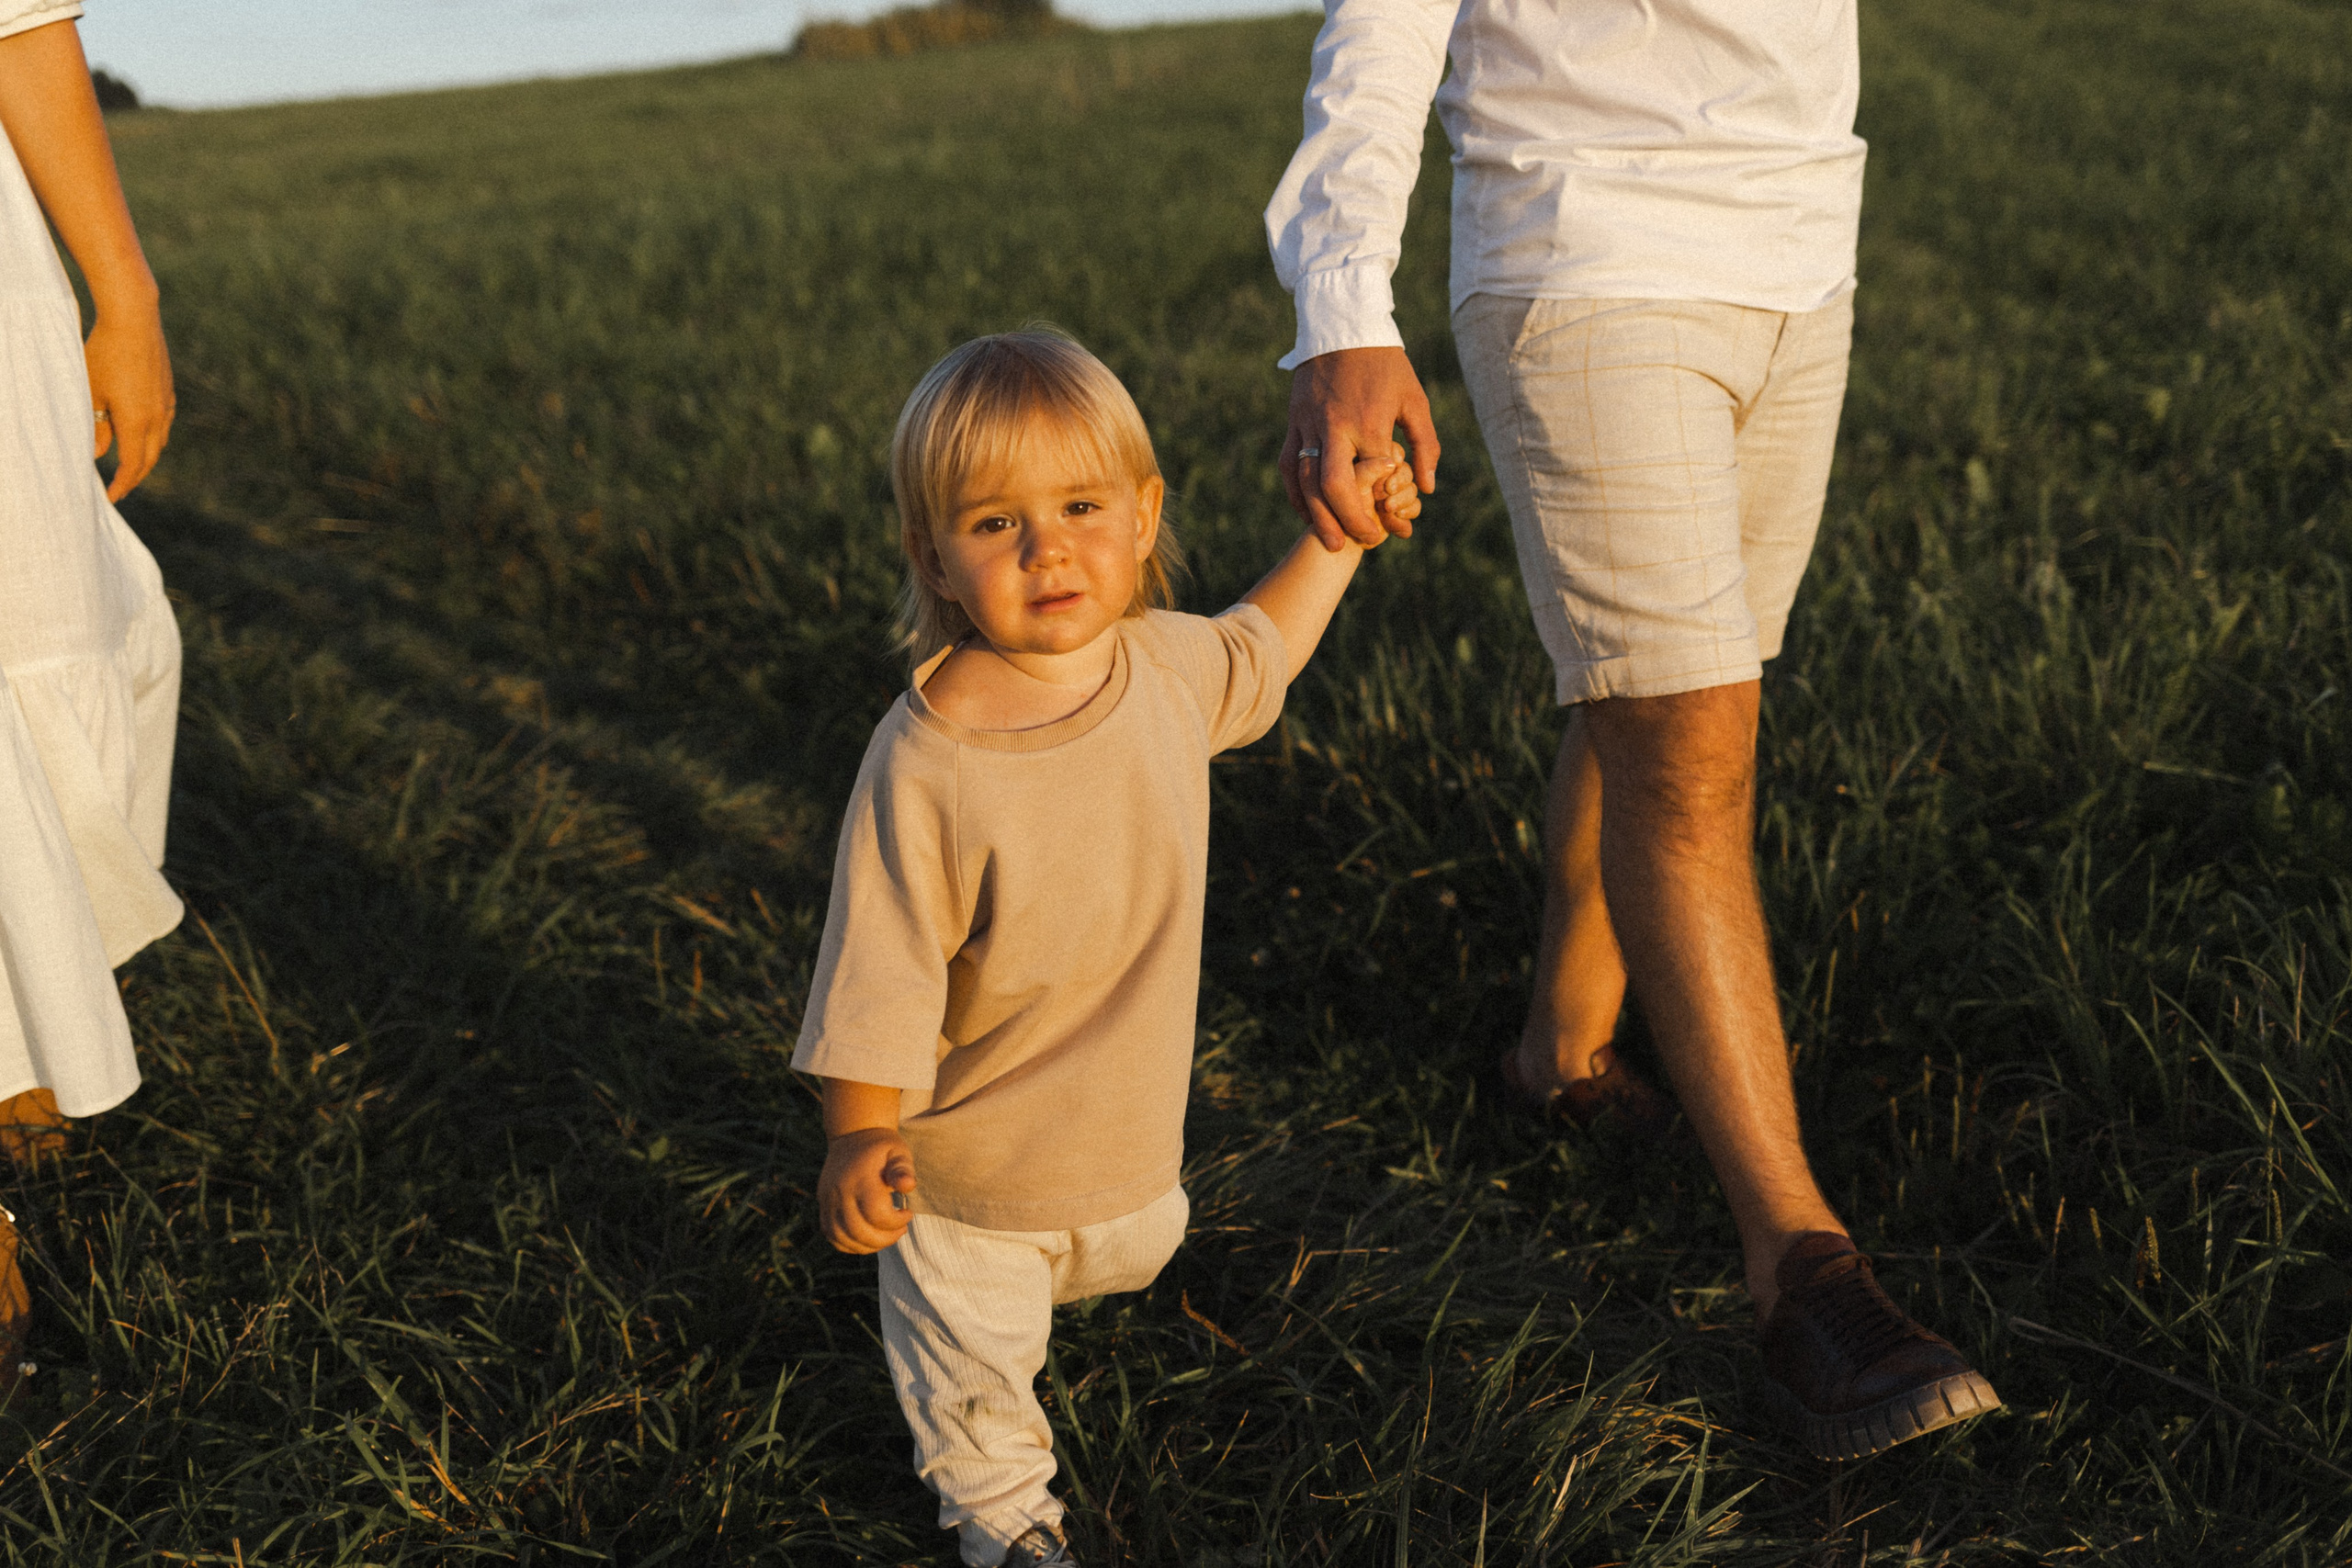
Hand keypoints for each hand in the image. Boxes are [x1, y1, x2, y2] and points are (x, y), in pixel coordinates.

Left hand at [86, 300, 173, 500]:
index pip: (132, 465)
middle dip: (135, 476)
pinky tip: (145, 432)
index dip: (122, 484)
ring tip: (131, 463)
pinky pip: (164, 423)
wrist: (135, 320)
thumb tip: (100, 452)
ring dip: (147, 457)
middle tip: (120, 487)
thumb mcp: (92, 392)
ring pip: (160, 441)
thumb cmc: (105, 353)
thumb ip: (97, 426)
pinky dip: (154, 436)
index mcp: (137, 422)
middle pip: (150, 458)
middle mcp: (158, 417)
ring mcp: (166, 403)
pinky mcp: (168, 390)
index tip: (110, 497)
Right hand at [817, 1127, 916, 1253]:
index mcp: (860, 1178)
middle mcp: (839, 1191)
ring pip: (841, 1237)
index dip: (895, 1222)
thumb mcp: (898, 1152)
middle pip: (857, 1230)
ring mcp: (828, 1200)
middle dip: (884, 1239)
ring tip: (885, 1237)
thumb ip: (903, 1170)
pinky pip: (831, 1235)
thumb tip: (907, 1186)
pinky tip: (868, 1239)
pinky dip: (849, 1244)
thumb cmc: (881, 1148)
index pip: (876, 1214)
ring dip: (867, 1246)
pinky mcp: (823, 1206)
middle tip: (900, 1230)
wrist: (853, 1136)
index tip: (907, 1213)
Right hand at [1284, 346, 1438, 551]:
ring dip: (1317, 516)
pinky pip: (1290, 465)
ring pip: (1305, 481)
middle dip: (1347, 522)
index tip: (1393, 528)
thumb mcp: (1415, 399)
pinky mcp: (1294, 421)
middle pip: (1333, 487)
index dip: (1383, 508)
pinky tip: (1308, 513)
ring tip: (1331, 541)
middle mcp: (1336, 426)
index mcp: (1370, 421)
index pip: (1374, 478)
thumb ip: (1424, 445)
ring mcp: (1310, 424)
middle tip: (1361, 543)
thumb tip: (1426, 488)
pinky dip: (1296, 494)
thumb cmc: (1386, 364)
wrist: (1342, 323)